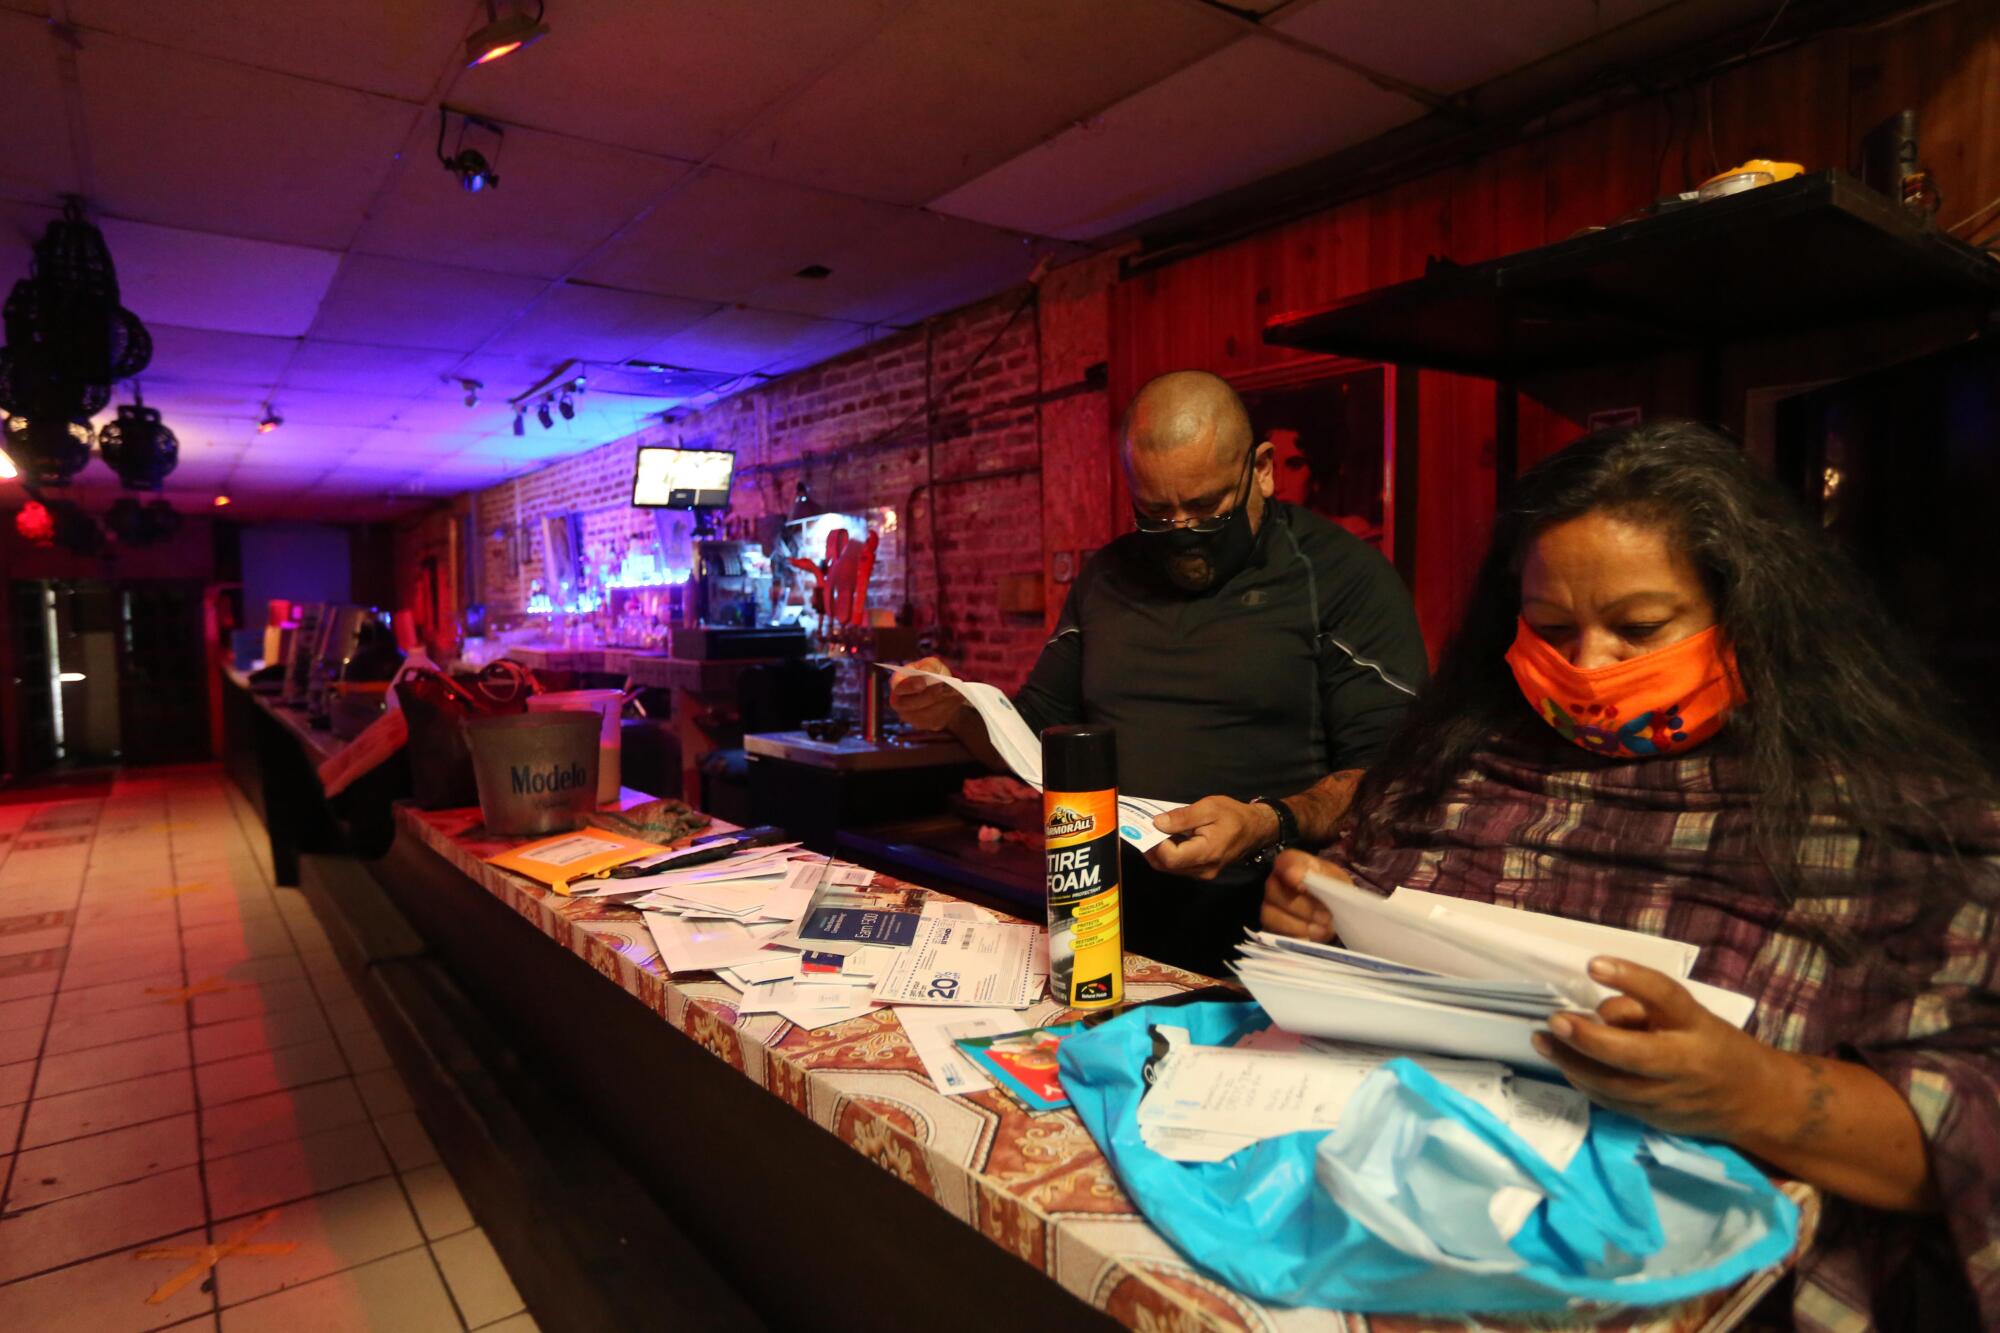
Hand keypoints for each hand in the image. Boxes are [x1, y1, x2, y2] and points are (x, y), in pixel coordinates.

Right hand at [888, 656, 966, 731]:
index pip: (899, 687)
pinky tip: (955, 699)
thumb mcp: (931, 664)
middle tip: (943, 687)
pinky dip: (948, 708)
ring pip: (928, 713)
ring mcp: (911, 717)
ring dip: (942, 702)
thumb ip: (928, 666)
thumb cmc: (933, 673)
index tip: (923, 683)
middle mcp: (900, 703)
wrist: (943, 689)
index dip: (910, 686)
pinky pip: (937, 719)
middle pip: (914, 703)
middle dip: (930, 695)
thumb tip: (927, 675)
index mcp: (897, 683)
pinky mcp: (925, 724)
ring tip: (954, 691)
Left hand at [1144, 796, 1279, 880]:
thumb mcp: (1209, 808)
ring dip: (1159, 853)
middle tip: (1145, 830)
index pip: (1170, 858)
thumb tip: (1157, 823)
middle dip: (1152, 849)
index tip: (1152, 827)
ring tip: (1155, 833)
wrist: (1256, 829)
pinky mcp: (1203, 871)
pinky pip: (1180, 867)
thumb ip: (1182, 817)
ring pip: (1171, 869)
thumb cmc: (1234, 815)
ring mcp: (1203, 873)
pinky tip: (1168, 839)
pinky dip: (1170, 855)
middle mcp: (1203, 869)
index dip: (1156, 844)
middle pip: (1167, 866)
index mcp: (1206, 852)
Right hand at [1260, 850, 1334, 940]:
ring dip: (1298, 925)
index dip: (1291, 872)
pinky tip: (1310, 938)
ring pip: (1270, 914)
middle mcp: (1275, 882)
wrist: (1335, 912)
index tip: (1303, 886)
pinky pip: (1274, 933)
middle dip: (1302, 908)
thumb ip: (1322, 877)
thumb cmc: (1334, 891)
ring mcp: (1270, 905)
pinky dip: (1294, 937)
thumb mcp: (1336, 881)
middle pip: (1274, 891)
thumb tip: (1299, 878)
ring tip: (1320, 930)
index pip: (1284, 861)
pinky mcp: (1271, 926)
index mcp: (1293, 864)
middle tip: (1325, 918)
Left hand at [1534, 957, 1791, 1142]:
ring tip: (1542, 1040)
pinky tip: (1564, 1064)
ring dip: (1572, 1063)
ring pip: (1614, 1085)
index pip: (1666, 997)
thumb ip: (1646, 1008)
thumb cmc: (1713, 1045)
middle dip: (1589, 1038)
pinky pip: (1612, 1102)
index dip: (1631, 979)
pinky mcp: (1654, 1119)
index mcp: (1697, 1026)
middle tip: (1555, 1020)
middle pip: (1633, 1053)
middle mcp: (1684, 1063)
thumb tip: (1598, 1013)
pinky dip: (1584, 1082)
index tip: (1593, 963)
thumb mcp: (1690, 1016)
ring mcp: (1668, 1097)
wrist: (1753, 1101)